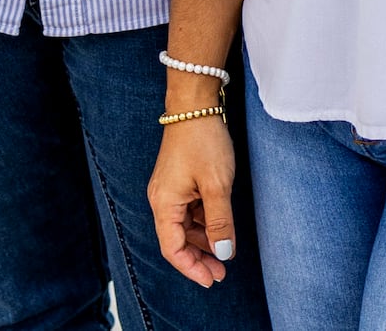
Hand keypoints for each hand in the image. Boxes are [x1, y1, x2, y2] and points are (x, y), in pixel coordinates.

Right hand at [148, 116, 239, 286]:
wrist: (195, 105)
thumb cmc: (204, 141)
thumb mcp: (217, 185)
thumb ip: (220, 222)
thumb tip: (222, 254)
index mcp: (164, 204)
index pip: (173, 249)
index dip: (191, 268)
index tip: (211, 280)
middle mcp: (162, 199)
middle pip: (176, 240)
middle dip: (199, 258)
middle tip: (221, 273)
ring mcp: (170, 190)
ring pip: (184, 226)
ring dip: (203, 241)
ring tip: (224, 254)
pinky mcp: (179, 181)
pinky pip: (189, 211)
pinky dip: (203, 223)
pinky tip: (220, 228)